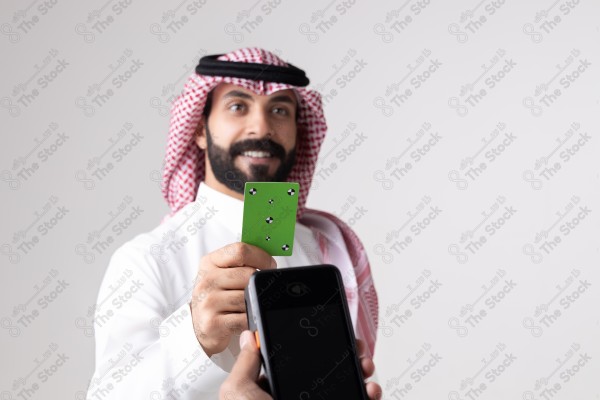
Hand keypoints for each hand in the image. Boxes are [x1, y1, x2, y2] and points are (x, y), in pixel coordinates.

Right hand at [190, 242, 275, 356]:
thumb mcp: (223, 273)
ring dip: (254, 303)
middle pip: (248, 274)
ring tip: (248, 305)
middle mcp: (206, 281)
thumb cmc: (218, 297)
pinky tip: (245, 318)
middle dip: (259, 283)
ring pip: (248, 296)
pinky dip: (251, 319)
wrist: (202, 327)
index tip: (269, 265)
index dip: (261, 257)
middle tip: (258, 290)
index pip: (240, 251)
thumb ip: (242, 262)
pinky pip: (245, 318)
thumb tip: (269, 261)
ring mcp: (208, 302)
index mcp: (209, 263)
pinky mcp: (212, 323)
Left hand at [220, 331, 382, 399]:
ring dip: (361, 372)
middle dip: (344, 355)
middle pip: (327, 369)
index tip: (328, 330)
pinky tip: (370, 390)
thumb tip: (247, 337)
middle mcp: (299, 398)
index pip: (297, 360)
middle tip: (354, 347)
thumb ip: (244, 365)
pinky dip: (369, 395)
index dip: (314, 344)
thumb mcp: (238, 394)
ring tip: (365, 366)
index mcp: (274, 390)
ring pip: (346, 385)